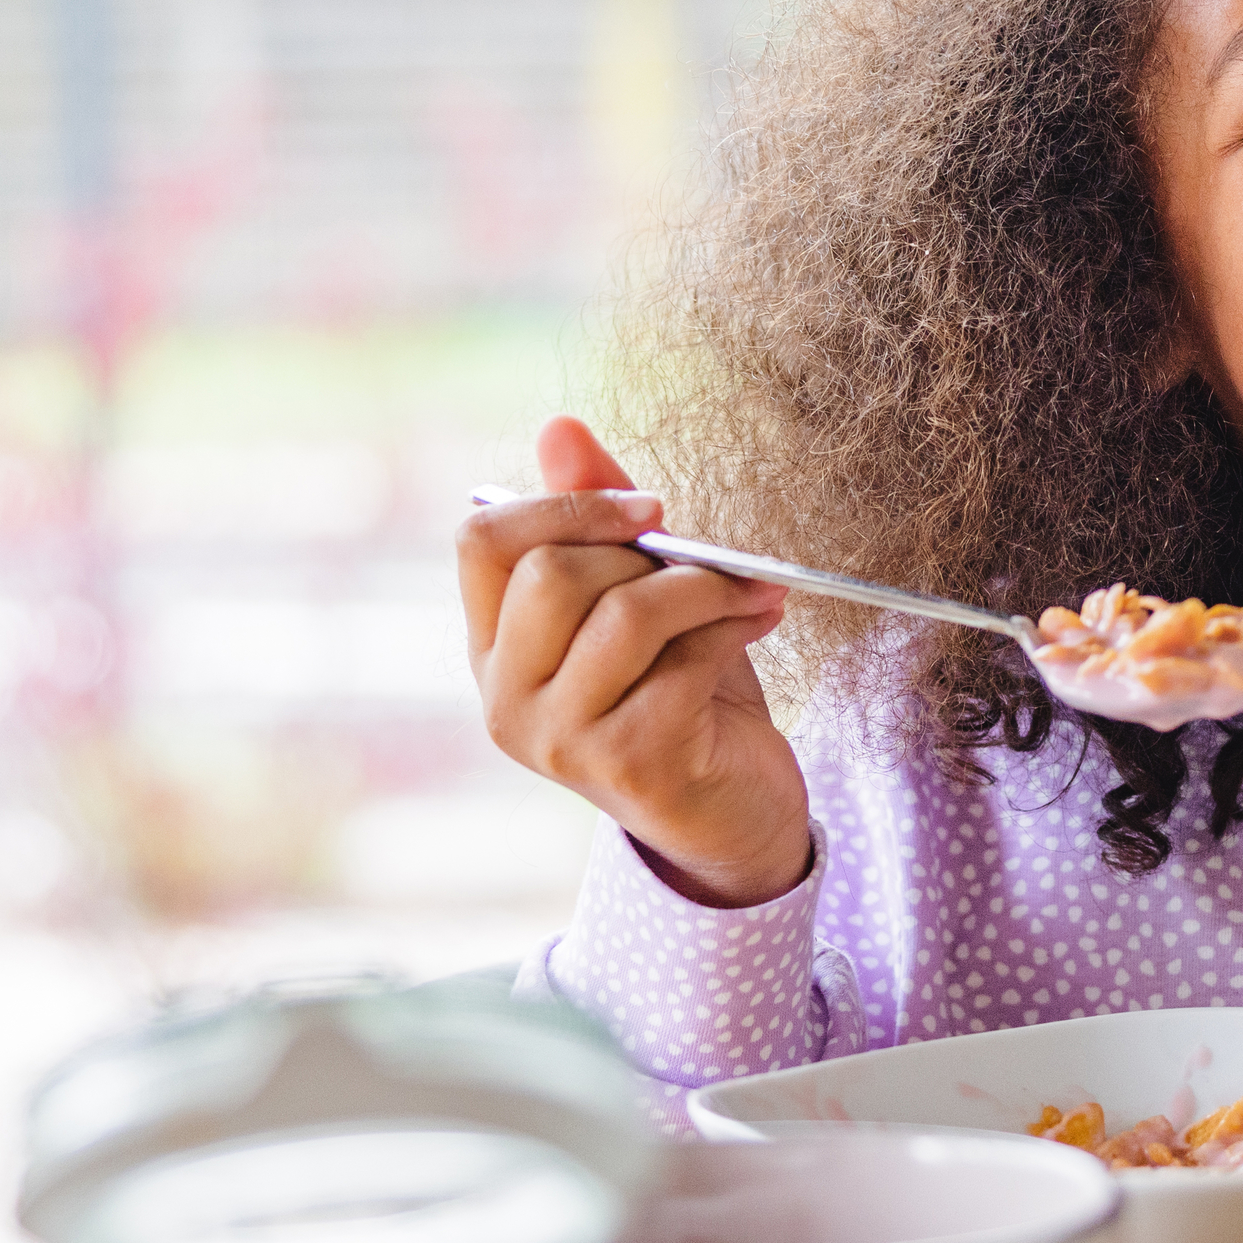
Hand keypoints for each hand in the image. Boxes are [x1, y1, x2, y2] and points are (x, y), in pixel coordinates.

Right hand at [459, 417, 810, 907]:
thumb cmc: (683, 694)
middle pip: (550, 573)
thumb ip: (600, 522)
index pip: (480, 541)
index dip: (563, 504)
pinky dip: (732, 629)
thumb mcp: (640, 598)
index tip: (646, 508)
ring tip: (750, 589)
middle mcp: (507, 698)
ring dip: (703, 587)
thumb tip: (559, 426)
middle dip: (643, 551)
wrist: (734, 816)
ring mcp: (559, 739)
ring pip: (621, 614)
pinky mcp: (627, 764)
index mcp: (493, 648)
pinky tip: (763, 623)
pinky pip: (681, 663)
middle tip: (709, 560)